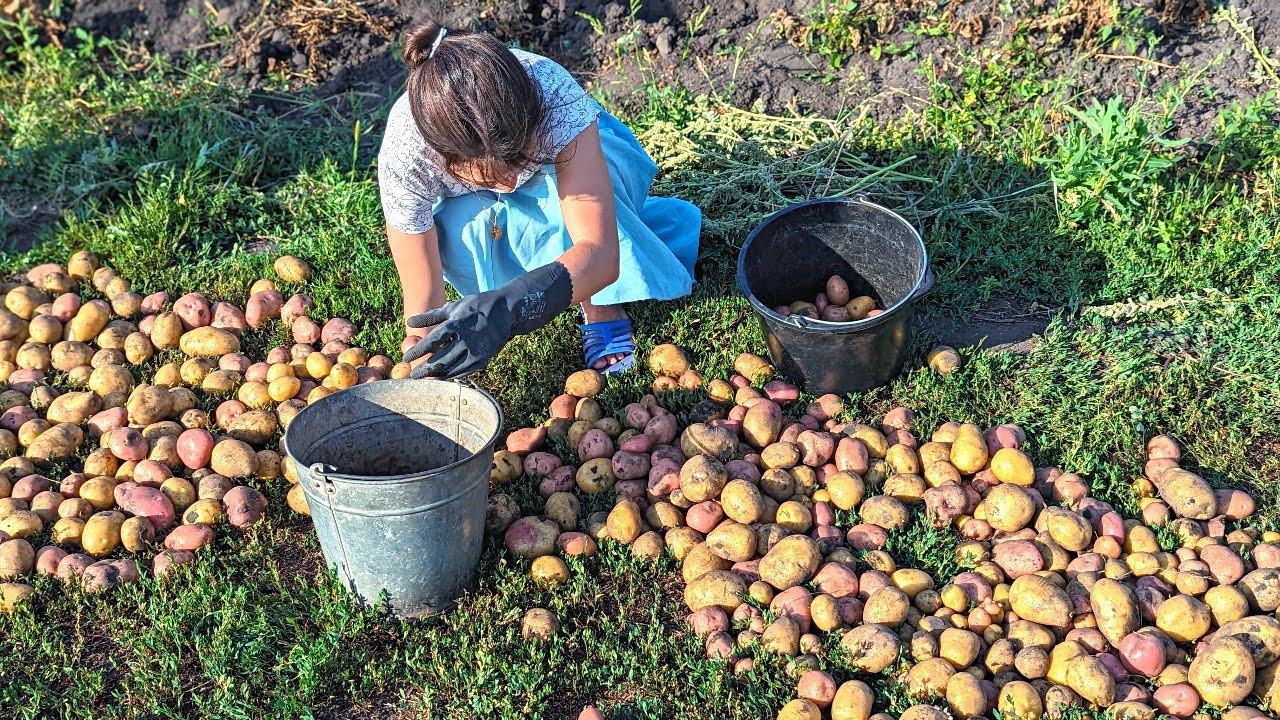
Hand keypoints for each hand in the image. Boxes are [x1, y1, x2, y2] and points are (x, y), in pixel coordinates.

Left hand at [404, 262, 572, 378]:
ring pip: (452, 368)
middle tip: (413, 376)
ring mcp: (476, 350)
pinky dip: (451, 375)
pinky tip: (442, 376)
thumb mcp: (452, 307)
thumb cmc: (474, 307)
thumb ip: (431, 317)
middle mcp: (466, 338)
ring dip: (436, 375)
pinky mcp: (484, 358)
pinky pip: (464, 371)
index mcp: (456, 324)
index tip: (406, 358)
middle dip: (424, 369)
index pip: (432, 341)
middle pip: (440, 359)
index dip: (418, 351)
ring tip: (425, 378)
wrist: (505, 311)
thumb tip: (409, 323)